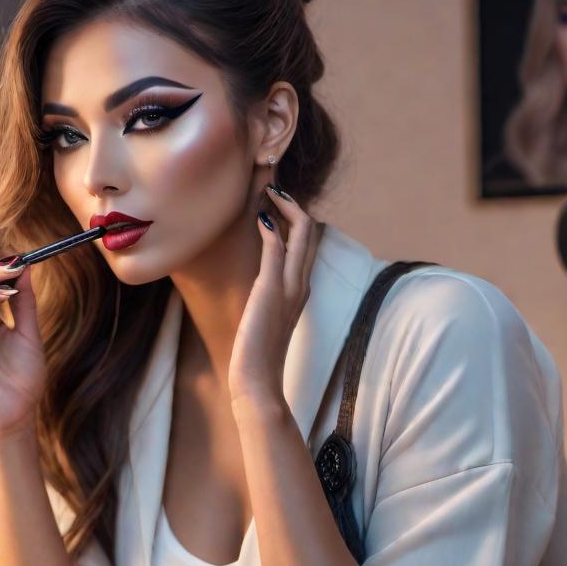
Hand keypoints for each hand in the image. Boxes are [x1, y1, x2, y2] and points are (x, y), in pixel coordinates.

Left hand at [228, 186, 322, 405]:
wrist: (257, 379)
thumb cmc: (257, 354)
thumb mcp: (264, 319)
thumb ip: (266, 298)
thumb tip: (259, 285)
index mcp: (301, 290)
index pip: (306, 245)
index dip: (295, 219)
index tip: (277, 202)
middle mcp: (301, 284)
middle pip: (309, 232)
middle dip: (293, 204)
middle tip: (275, 185)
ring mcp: (290, 286)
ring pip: (300, 233)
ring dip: (285, 206)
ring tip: (269, 189)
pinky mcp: (272, 288)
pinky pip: (277, 247)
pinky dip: (271, 225)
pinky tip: (260, 214)